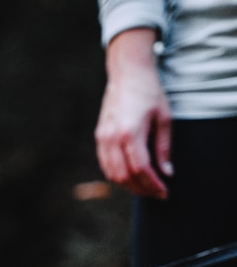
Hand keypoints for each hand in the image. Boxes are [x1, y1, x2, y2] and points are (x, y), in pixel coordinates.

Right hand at [95, 28, 172, 198]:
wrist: (127, 73)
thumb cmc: (149, 92)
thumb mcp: (164, 118)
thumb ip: (164, 147)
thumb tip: (167, 172)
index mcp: (130, 131)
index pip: (141, 168)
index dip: (153, 184)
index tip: (164, 192)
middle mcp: (112, 137)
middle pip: (125, 175)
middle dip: (142, 189)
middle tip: (157, 193)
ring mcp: (103, 137)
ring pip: (113, 173)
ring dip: (129, 185)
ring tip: (145, 187)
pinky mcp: (99, 137)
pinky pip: (106, 165)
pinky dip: (118, 175)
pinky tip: (132, 176)